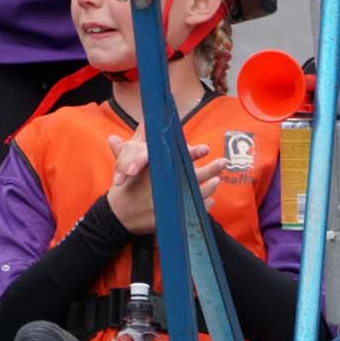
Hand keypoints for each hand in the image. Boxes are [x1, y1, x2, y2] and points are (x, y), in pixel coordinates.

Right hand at [105, 135, 220, 232]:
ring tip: (218, 180)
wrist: (116, 216)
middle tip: (223, 162)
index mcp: (152, 172)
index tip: (205, 149)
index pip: (175, 160)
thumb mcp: (126, 161)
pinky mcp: (169, 219)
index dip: (191, 154)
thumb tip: (146, 121)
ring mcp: (166, 205)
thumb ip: (139, 140)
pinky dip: (203, 206)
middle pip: (191, 178)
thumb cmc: (125, 186)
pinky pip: (192, 213)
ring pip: (195, 196)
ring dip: (210, 187)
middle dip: (210, 170)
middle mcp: (161, 188)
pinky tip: (209, 200)